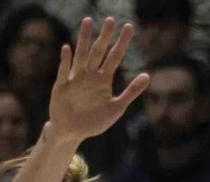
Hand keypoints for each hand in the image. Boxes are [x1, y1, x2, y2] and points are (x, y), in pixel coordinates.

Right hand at [46, 17, 147, 142]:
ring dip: (83, 40)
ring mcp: (75, 79)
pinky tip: (67, 48)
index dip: (122, 43)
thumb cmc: (94, 121)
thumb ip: (131, 92)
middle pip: (98, 52)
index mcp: (103, 80)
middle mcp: (89, 75)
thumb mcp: (116, 107)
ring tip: (87, 22)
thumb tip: (148, 75)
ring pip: (81, 56)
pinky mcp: (61, 87)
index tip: (128, 27)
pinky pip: (64, 72)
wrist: (71, 133)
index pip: (114, 57)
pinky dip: (65, 61)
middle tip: (110, 20)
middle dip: (104, 36)